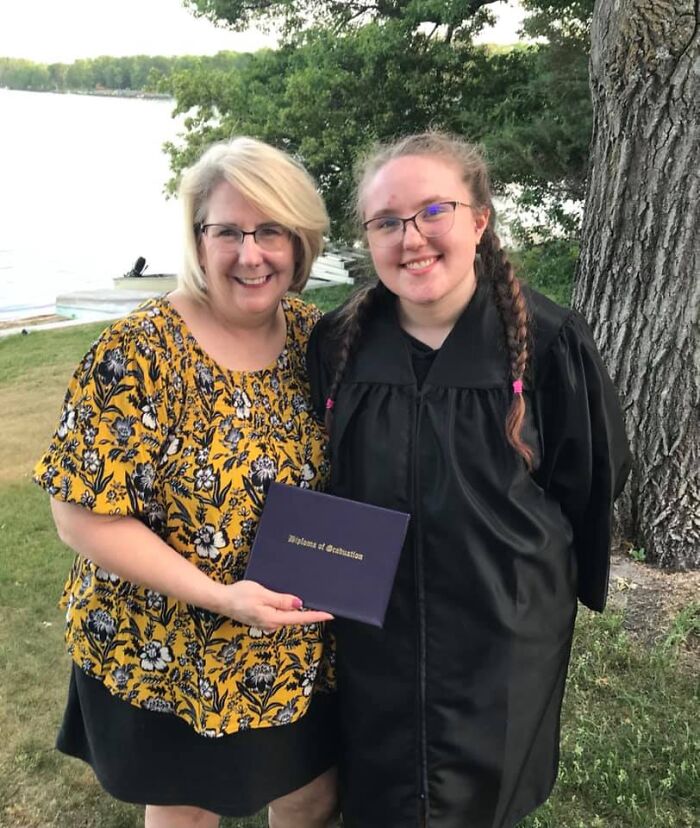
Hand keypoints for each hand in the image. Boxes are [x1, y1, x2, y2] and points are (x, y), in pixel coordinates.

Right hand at [215, 580, 333, 629]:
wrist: (221, 600)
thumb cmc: (239, 595)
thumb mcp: (262, 593)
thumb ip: (281, 600)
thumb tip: (298, 604)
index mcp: (273, 618)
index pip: (299, 618)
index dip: (315, 616)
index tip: (329, 615)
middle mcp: (271, 624)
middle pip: (295, 618)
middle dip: (308, 612)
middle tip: (323, 606)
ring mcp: (267, 623)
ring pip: (287, 616)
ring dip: (296, 610)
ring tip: (308, 602)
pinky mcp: (262, 619)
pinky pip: (279, 615)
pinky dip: (286, 609)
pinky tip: (288, 602)